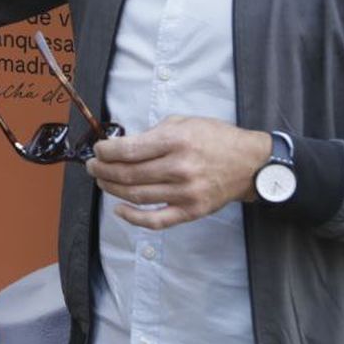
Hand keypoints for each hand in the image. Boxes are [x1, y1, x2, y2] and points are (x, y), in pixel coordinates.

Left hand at [85, 116, 271, 229]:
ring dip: (112, 189)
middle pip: (128, 174)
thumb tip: (122, 145)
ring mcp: (185, 192)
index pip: (129, 150)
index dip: (106, 152)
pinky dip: (133, 218)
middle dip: (103, 170)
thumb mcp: (184, 122)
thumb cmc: (215, 139)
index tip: (97, 150)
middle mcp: (179, 168)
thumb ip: (153, 133)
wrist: (250, 163)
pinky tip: (119, 209)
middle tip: (93, 167)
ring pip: (136, 196)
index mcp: (176, 141)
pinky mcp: (191, 211)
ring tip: (102, 182)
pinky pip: (156, 220)